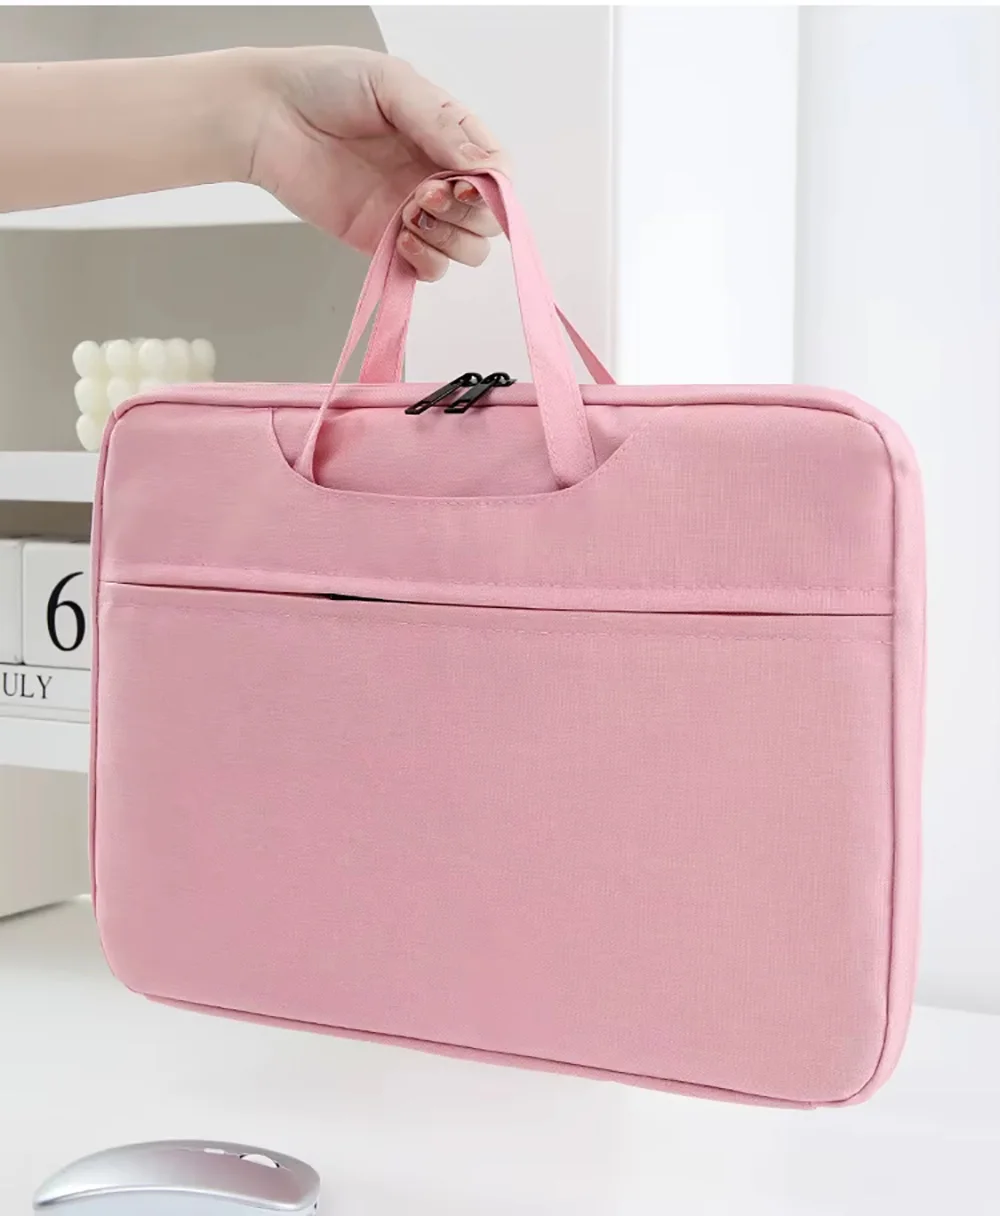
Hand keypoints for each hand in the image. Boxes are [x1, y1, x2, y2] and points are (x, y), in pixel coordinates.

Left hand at [244, 47, 507, 279]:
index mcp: (446, 136)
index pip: (497, 174)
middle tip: (424, 194)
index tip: (461, 183)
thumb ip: (441, 124)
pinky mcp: (385, 242)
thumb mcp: (391, 84)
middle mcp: (436, 175)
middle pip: (487, 220)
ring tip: (409, 216)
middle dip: (466, 215)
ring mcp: (413, 212)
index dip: (491, 189)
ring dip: (449, 241)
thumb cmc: (322, 85)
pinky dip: (426, 263)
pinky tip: (400, 238)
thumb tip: (486, 165)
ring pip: (466, 250)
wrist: (266, 117)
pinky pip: (427, 270)